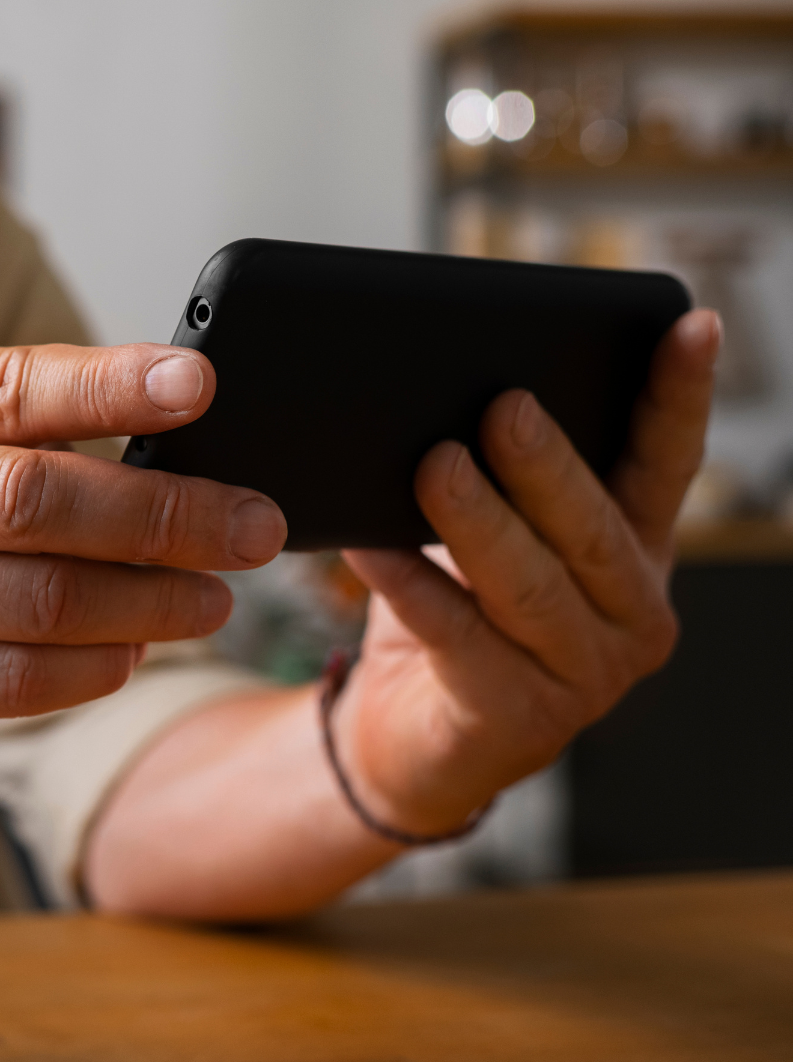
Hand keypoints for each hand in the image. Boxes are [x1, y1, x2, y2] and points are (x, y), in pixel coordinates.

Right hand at [0, 342, 287, 760]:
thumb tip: (150, 430)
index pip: (7, 388)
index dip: (109, 383)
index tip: (199, 383)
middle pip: (39, 501)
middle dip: (166, 514)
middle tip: (255, 523)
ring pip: (40, 601)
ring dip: (148, 601)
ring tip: (214, 597)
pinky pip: (11, 679)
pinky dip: (89, 669)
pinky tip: (133, 653)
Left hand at [335, 310, 722, 833]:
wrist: (402, 735)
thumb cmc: (446, 612)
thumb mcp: (480, 537)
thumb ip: (491, 478)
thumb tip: (445, 393)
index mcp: (633, 549)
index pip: (666, 462)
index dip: (681, 394)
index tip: (692, 326)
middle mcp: (630, 611)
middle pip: (591, 526)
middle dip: (547, 464)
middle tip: (503, 406)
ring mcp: (586, 673)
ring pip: (529, 583)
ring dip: (477, 521)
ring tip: (434, 466)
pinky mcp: (519, 717)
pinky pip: (457, 634)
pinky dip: (410, 583)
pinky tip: (369, 545)